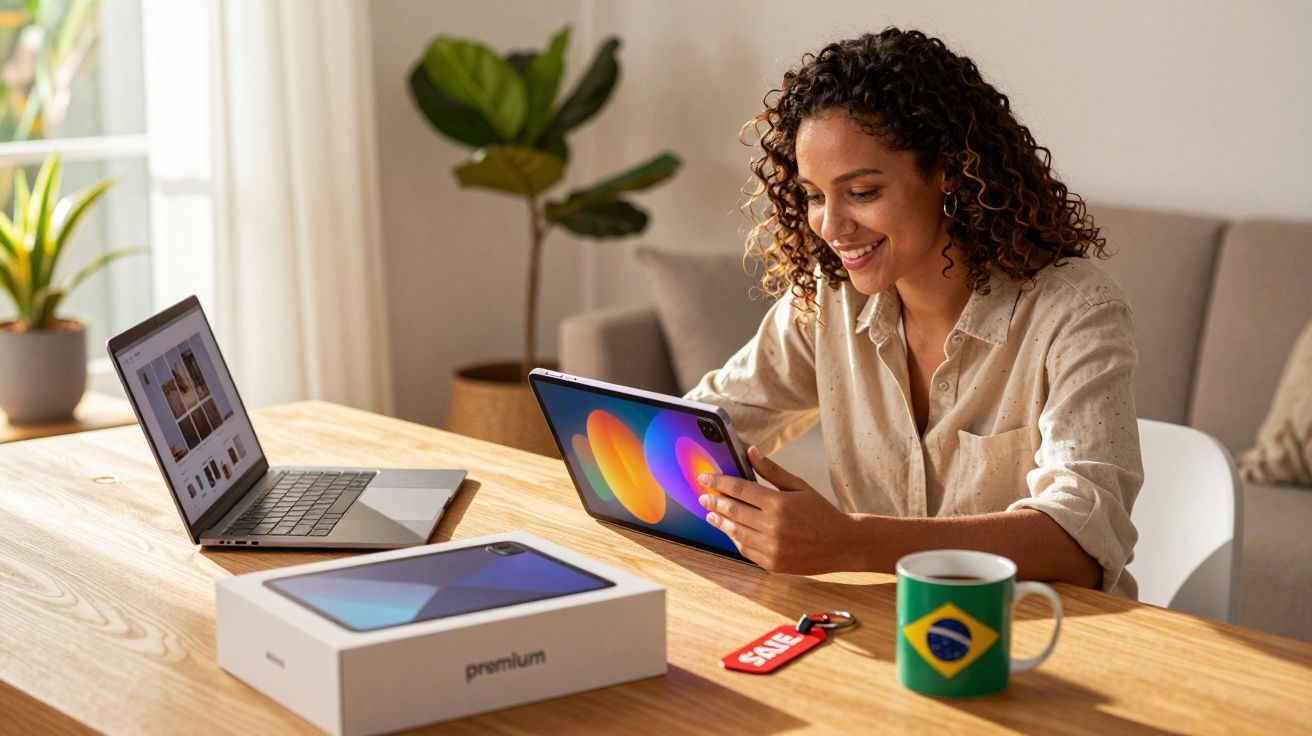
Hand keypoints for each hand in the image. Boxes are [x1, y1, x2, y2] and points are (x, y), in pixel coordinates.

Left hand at [698, 446, 856, 574]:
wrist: (842, 544)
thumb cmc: (821, 512)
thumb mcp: (799, 486)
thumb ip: (772, 470)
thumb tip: (751, 451)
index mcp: (779, 503)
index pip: (739, 489)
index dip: (718, 482)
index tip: (705, 477)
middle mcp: (773, 526)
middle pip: (733, 511)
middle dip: (714, 502)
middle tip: (703, 496)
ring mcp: (772, 548)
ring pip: (735, 532)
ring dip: (720, 522)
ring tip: (711, 514)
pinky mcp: (772, 564)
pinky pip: (745, 550)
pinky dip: (735, 539)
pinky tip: (730, 531)